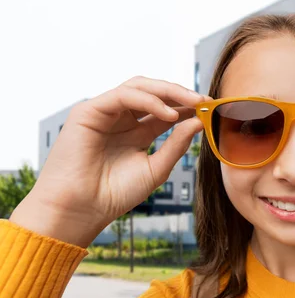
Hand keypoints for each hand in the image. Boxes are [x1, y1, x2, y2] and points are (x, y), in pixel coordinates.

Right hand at [10, 76, 207, 247]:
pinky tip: (168, 114)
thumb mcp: (156, 169)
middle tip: (203, 100)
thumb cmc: (114, 194)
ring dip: (168, 91)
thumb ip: (176, 145)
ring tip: (192, 102)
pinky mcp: (89, 111)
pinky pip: (123, 96)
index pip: (165, 110)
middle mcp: (121, 118)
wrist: (81, 210)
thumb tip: (198, 122)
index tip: (210, 109)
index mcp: (137, 131)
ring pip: (139, 87)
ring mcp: (105, 112)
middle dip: (180, 94)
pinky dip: (148, 101)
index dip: (187, 107)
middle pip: (153, 93)